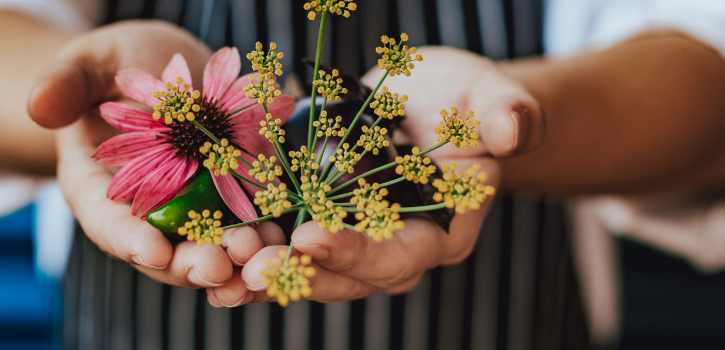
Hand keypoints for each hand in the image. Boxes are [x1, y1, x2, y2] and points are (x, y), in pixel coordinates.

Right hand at [28, 20, 278, 287]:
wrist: (160, 68)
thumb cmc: (113, 66)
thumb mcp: (87, 64)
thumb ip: (66, 84)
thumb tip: (39, 105)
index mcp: (97, 187)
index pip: (105, 222)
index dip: (127, 239)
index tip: (151, 251)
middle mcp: (143, 210)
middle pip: (163, 250)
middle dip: (190, 261)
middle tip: (218, 265)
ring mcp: (188, 207)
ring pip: (209, 245)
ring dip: (236, 258)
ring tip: (262, 254)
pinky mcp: (228, 194)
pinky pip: (246, 222)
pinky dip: (265, 234)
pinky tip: (288, 237)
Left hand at [206, 46, 542, 304]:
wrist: (429, 106)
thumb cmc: (465, 102)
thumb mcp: (488, 96)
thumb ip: (505, 113)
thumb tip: (514, 129)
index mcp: (442, 234)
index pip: (401, 256)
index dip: (357, 252)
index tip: (311, 238)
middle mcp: (395, 252)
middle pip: (347, 279)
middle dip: (299, 276)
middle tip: (251, 271)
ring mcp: (354, 244)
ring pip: (308, 274)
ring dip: (263, 278)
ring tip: (217, 276)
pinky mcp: (320, 225)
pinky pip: (283, 250)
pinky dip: (249, 254)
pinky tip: (210, 256)